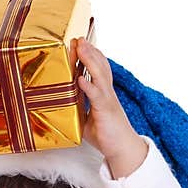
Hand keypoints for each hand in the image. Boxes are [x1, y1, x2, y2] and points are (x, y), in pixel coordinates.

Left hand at [76, 39, 147, 178]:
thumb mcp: (87, 119)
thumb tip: (64, 104)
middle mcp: (107, 92)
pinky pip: (96, 95)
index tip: (81, 43)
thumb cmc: (106, 135)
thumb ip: (79, 108)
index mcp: (104, 93)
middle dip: (90, 51)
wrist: (122, 149)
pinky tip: (80, 79)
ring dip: (89, 60)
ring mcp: (107, 100)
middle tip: (79, 38)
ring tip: (80, 48)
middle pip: (100, 66)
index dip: (92, 55)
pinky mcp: (106, 110)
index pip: (100, 69)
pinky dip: (88, 86)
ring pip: (100, 75)